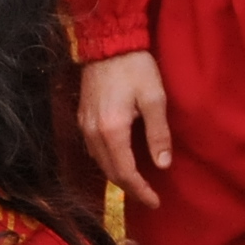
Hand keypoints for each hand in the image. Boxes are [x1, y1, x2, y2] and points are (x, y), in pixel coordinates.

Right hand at [78, 50, 171, 210]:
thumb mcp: (154, 98)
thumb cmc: (135, 67)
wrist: (108, 42)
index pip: (125, 172)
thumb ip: (158, 133)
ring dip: (118, 176)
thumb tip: (162, 165)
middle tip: (149, 196)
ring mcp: (84, 125)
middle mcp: (93, 133)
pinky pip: (93, 150)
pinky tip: (120, 160)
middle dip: (130, 188)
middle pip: (110, 172)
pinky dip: (107, 162)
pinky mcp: (82, 117)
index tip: (155, 201)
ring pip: (99, 163)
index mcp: (112, 130)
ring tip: (137, 182)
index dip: (140, 191)